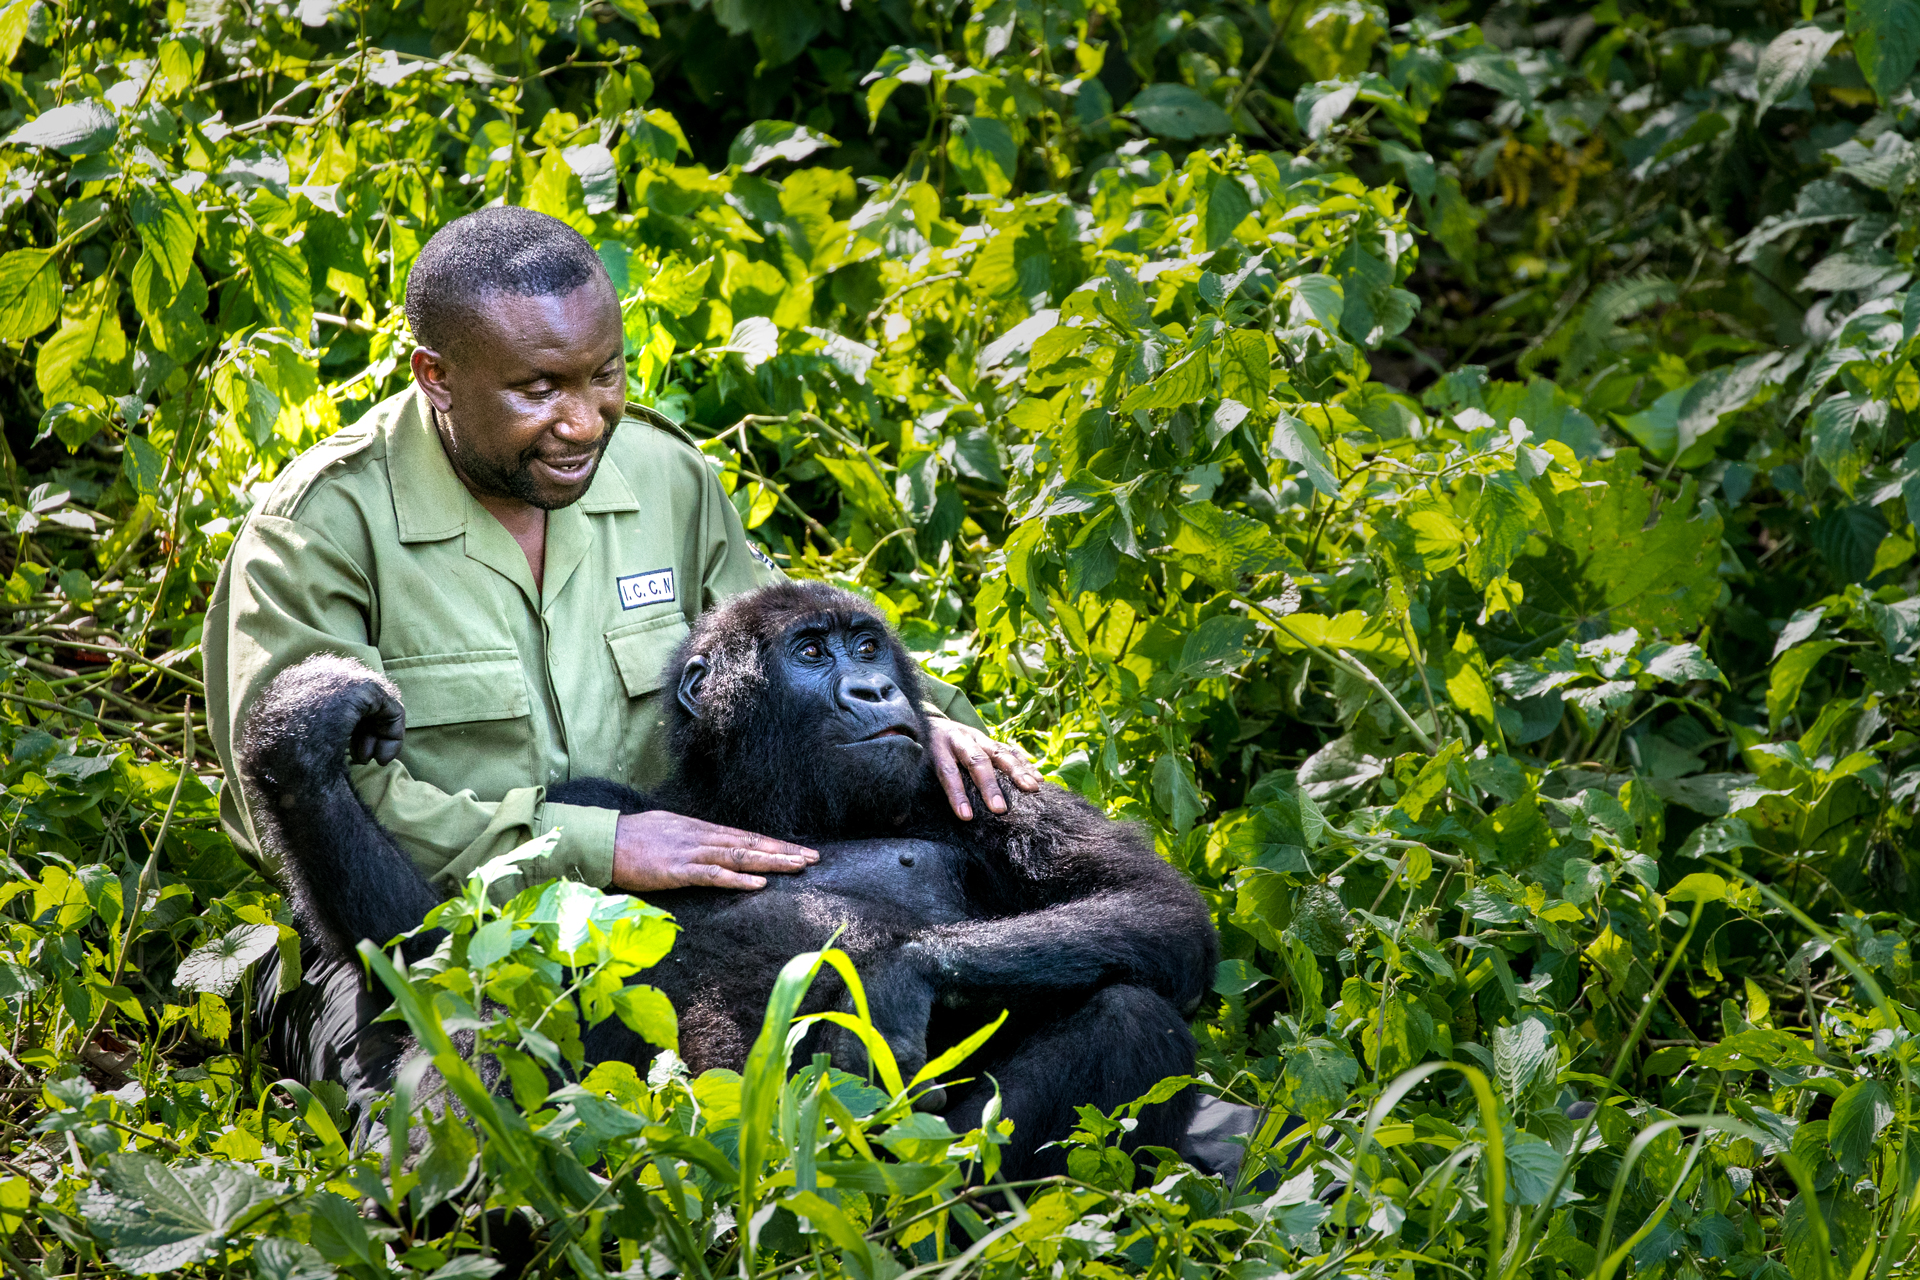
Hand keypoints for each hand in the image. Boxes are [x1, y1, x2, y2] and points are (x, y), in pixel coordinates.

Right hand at [611, 810, 816, 890]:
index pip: (745, 836)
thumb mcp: (668, 829)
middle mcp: (701, 837)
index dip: (773, 843)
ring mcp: (691, 852)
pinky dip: (737, 880)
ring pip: (739, 856)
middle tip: (814, 859)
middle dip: (783, 851)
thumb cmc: (632, 838)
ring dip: (771, 863)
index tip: (798, 849)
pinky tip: (758, 885)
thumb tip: (709, 842)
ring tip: (798, 867)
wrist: (603, 840)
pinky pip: (712, 875)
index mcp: (700, 829)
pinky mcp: (677, 870)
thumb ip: (691, 836)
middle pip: (750, 843)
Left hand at [928, 721, 1040, 819]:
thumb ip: (933, 783)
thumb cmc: (930, 753)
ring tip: (1031, 789)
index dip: (957, 794)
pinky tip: (1037, 779)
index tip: (966, 816)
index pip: (948, 772)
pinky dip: (1025, 765)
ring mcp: (979, 737)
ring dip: (1017, 772)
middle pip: (976, 761)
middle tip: (1000, 809)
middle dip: (990, 786)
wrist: (934, 723)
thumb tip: (931, 816)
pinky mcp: (992, 739)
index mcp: (939, 748)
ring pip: (999, 752)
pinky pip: (1011, 751)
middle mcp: (961, 740)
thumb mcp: (923, 764)